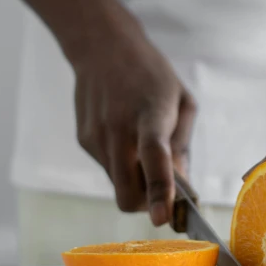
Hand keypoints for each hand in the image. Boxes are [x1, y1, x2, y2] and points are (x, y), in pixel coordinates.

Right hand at [71, 15, 195, 224]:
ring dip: (134, 182)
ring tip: (142, 148)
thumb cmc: (150, 73)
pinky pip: (108, 170)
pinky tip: (124, 136)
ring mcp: (96, 136)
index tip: (162, 219)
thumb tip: (182, 186)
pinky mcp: (84, 140)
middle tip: (160, 188)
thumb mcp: (181, 101)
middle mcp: (118, 128)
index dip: (159, 190)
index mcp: (150, 114)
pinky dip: (122, 166)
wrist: (101, 45)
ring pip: (117, 186)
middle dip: (146, 203)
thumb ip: (182, 146)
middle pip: (127, 193)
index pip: (153, 157)